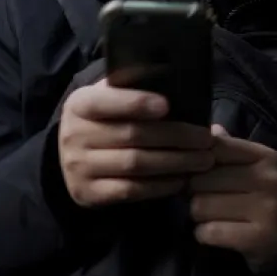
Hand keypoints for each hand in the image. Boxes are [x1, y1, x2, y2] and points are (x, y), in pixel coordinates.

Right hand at [58, 79, 215, 207]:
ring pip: (135, 164)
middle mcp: (74, 135)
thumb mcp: (107, 98)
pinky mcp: (89, 193)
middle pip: (132, 134)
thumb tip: (176, 82)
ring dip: (176, 162)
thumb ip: (132, 88)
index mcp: (79, 104)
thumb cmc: (104, 121)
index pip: (105, 101)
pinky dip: (161, 185)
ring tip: (204, 160)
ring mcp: (79, 167)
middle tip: (205, 139)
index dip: (135, 102)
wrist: (70, 159)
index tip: (167, 105)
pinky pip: (131, 190)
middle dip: (175, 136)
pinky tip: (182, 179)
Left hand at [188, 125, 276, 272]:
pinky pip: (208, 232)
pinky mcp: (258, 237)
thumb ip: (228, 149)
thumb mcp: (251, 169)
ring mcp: (267, 209)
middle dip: (194, 193)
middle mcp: (269, 179)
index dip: (197, 162)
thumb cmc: (260, 198)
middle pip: (201, 180)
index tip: (198, 174)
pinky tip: (215, 233)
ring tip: (211, 216)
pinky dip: (203, 234)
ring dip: (198, 215)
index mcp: (266, 157)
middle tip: (204, 199)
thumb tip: (210, 129)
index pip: (215, 148)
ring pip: (200, 206)